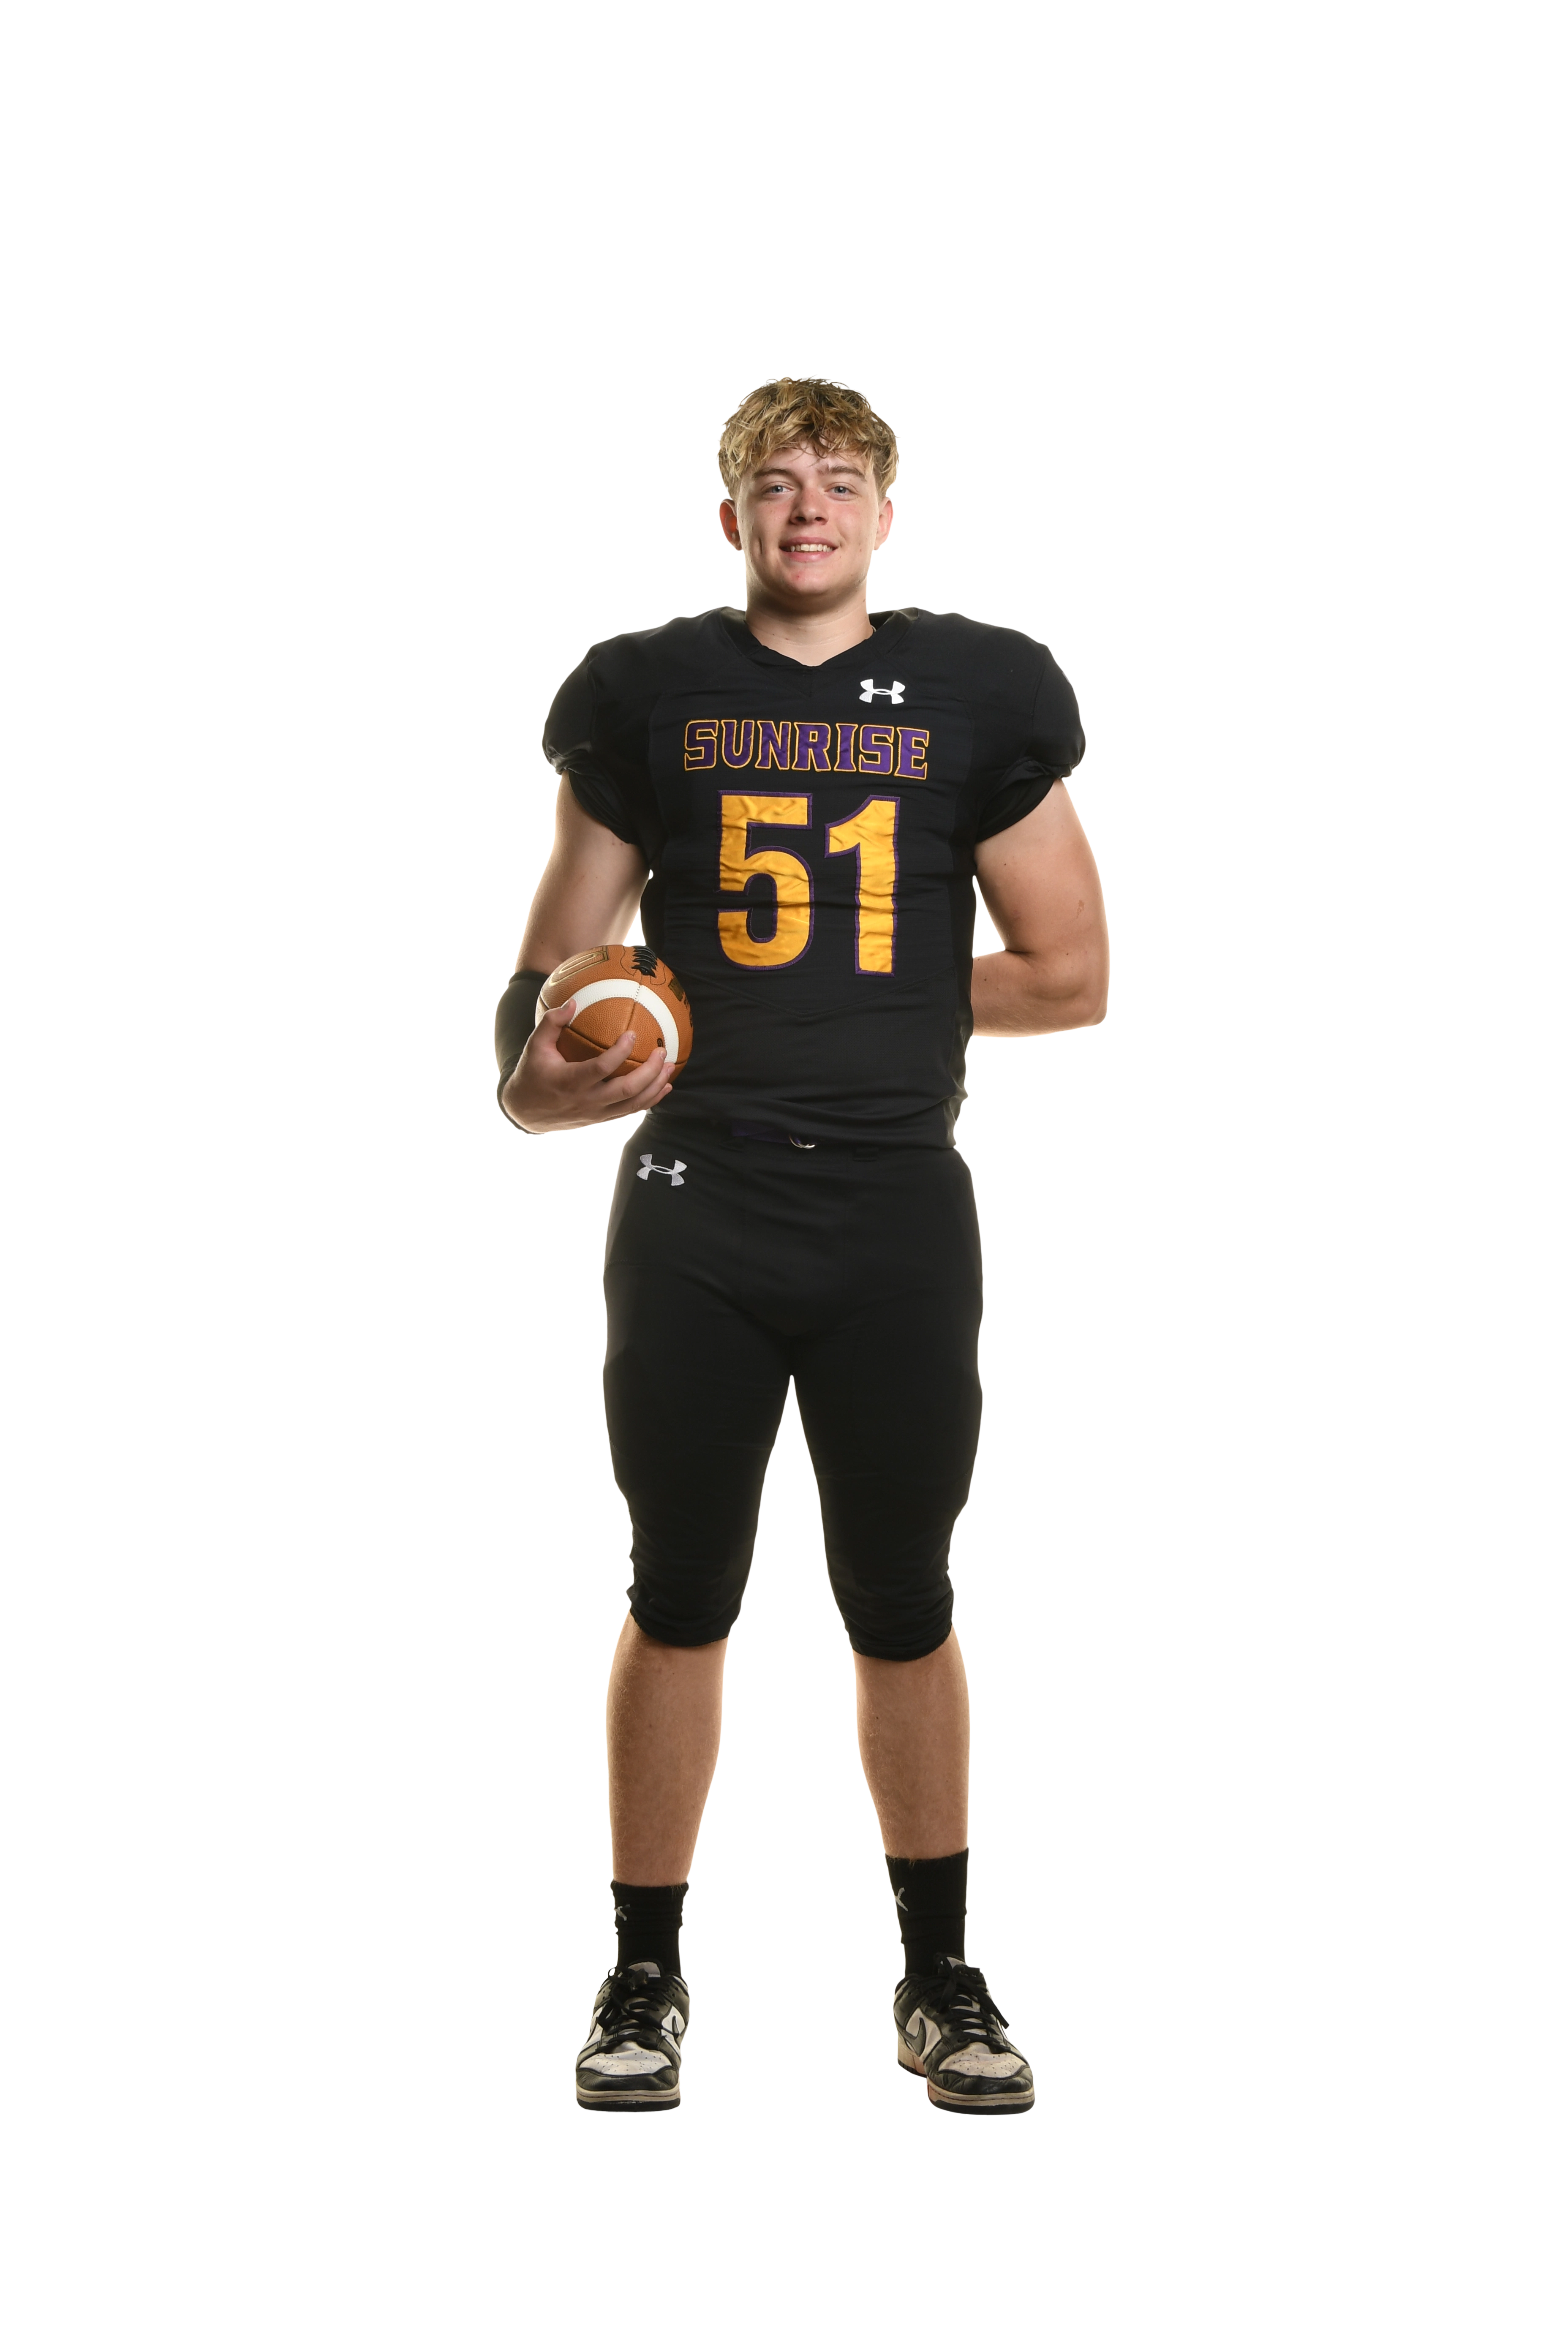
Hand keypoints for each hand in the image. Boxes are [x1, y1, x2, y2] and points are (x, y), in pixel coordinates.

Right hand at [500, 997, 672, 1134]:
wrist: (526, 1112)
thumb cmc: (532, 1074)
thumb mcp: (534, 1046)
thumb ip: (551, 1022)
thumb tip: (573, 1002)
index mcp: (570, 1082)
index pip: (602, 1068)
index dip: (620, 1052)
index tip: (632, 1034)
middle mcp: (587, 1101)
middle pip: (626, 1090)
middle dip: (649, 1072)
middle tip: (662, 1051)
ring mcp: (596, 1113)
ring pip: (633, 1104)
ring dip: (655, 1086)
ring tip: (670, 1066)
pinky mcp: (602, 1119)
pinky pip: (630, 1111)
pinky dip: (650, 1100)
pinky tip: (664, 1087)